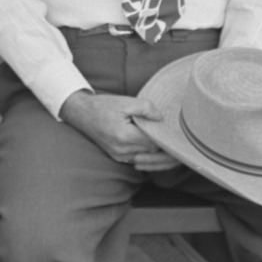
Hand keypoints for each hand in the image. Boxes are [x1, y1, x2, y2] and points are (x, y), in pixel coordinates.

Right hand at [60, 91, 181, 173]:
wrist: (80, 114)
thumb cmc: (102, 106)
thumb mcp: (124, 101)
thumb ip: (145, 108)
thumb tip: (161, 118)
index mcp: (124, 136)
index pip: (154, 142)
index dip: (168, 139)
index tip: (179, 135)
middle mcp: (122, 150)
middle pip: (153, 153)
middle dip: (166, 147)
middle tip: (181, 140)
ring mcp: (119, 156)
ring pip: (147, 158)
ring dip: (159, 153)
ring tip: (173, 147)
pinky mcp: (117, 157)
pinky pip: (139, 159)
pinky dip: (149, 156)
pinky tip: (158, 150)